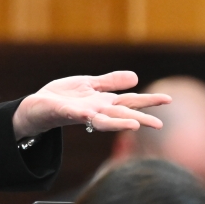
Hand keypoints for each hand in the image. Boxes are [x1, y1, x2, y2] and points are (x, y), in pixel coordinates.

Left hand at [11, 71, 169, 139]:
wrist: (35, 106)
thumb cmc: (63, 97)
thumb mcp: (90, 84)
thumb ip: (111, 82)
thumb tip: (136, 78)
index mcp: (103, 102)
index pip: (130, 101)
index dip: (148, 100)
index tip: (169, 99)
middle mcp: (96, 110)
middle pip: (121, 113)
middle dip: (140, 118)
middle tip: (160, 125)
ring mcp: (81, 113)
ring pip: (103, 120)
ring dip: (118, 123)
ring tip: (135, 125)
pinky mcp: (65, 112)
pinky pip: (77, 114)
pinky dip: (87, 115)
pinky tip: (93, 114)